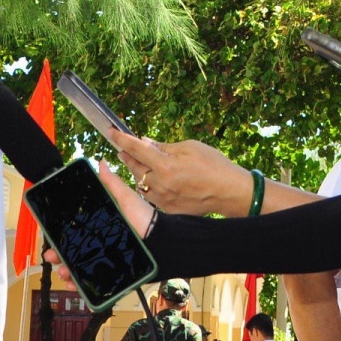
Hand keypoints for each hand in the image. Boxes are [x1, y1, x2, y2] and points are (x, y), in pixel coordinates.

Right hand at [43, 162, 154, 286]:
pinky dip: (82, 287)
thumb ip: (112, 183)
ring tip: (64, 272)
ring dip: (67, 272)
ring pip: (79, 269)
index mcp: (100, 228)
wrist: (163, 243)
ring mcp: (105, 262)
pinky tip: (74, 285)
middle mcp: (101, 246)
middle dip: (58, 255)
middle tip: (52, 255)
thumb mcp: (127, 199)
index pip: (75, 232)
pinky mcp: (113, 277)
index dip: (60, 235)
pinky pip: (94, 285)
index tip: (50, 236)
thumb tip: (101, 162)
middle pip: (73, 252)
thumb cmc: (146, 219)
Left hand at [110, 131, 251, 216]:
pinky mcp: (169, 209)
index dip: (122, 139)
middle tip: (122, 148)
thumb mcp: (190, 147)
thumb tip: (144, 142)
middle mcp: (161, 184)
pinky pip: (150, 195)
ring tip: (138, 162)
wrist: (230, 191)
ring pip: (140, 182)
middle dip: (127, 155)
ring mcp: (163, 199)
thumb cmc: (214, 164)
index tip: (111, 131)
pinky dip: (147, 185)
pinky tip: (152, 179)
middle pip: (135, 167)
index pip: (136, 149)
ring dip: (137, 171)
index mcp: (166, 166)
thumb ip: (164, 146)